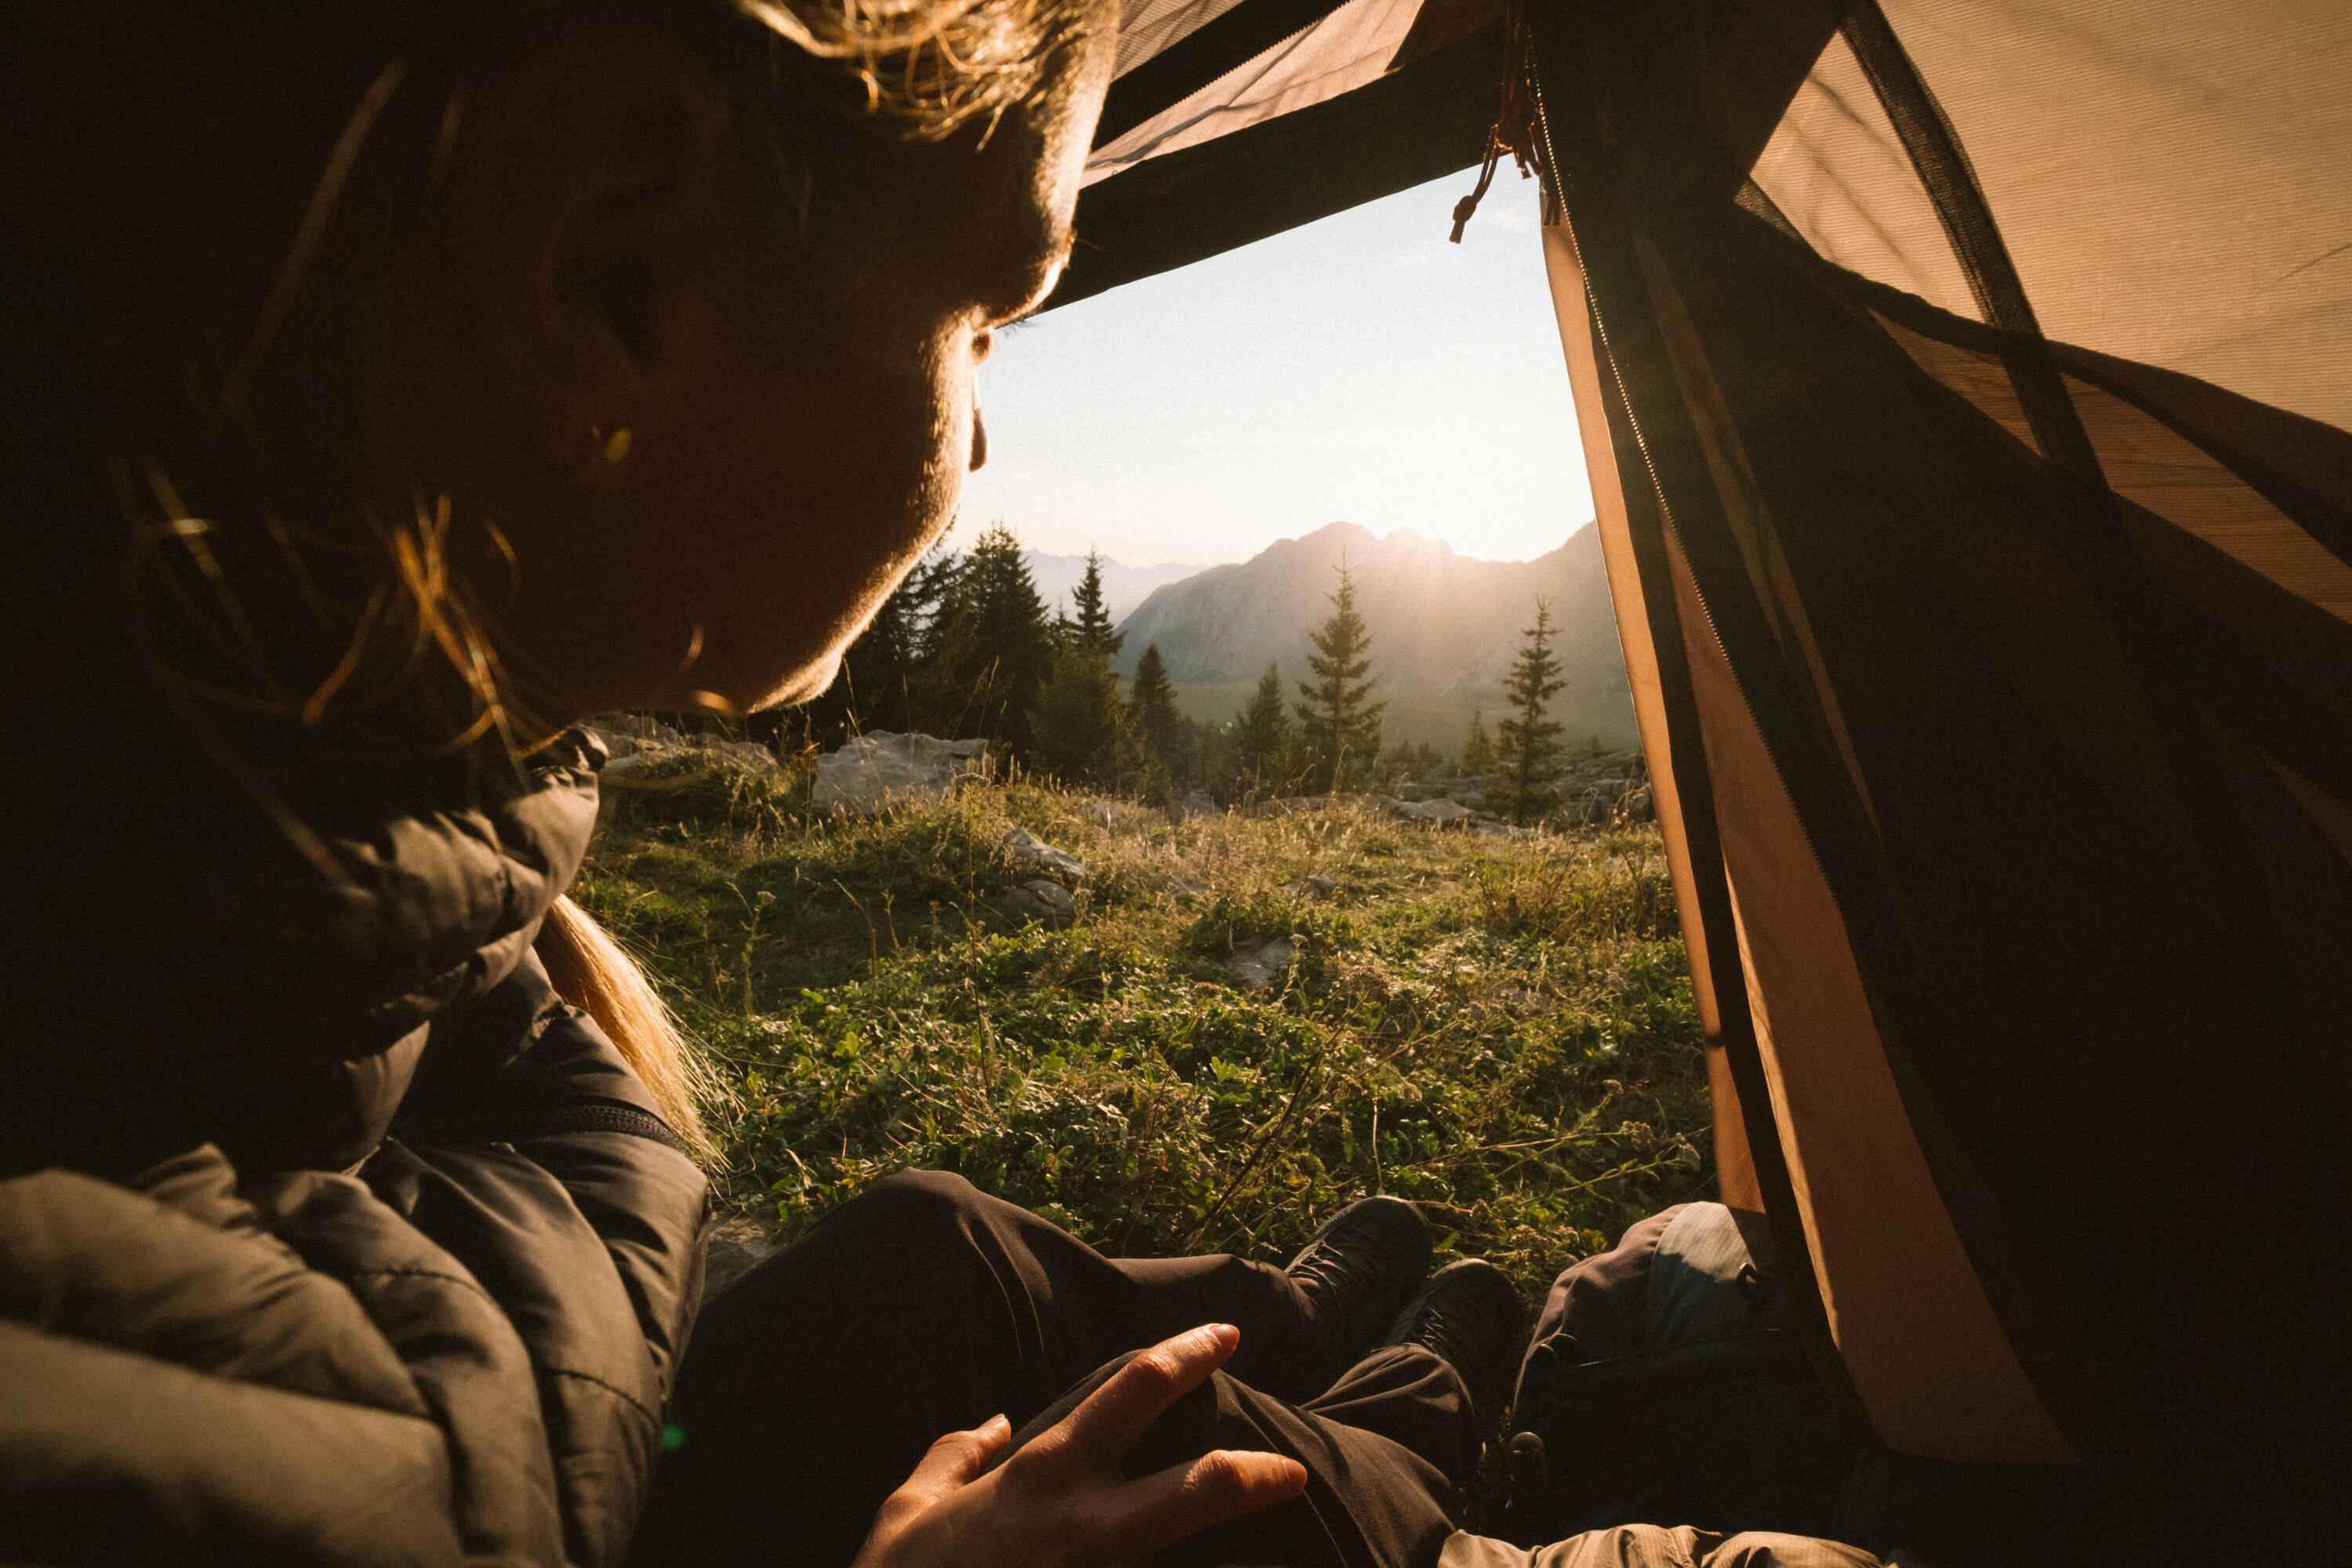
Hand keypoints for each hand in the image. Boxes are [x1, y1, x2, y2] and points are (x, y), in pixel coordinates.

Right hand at [850, 1323, 1308, 1567]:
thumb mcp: (907, 1511)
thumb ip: (953, 1455)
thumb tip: (993, 1423)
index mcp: (1045, 1472)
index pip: (1137, 1388)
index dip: (1190, 1354)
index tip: (1226, 1337)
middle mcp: (1090, 1523)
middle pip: (1207, 1483)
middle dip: (1260, 1467)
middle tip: (1294, 1464)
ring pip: (1195, 1550)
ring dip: (1234, 1539)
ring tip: (1260, 1534)